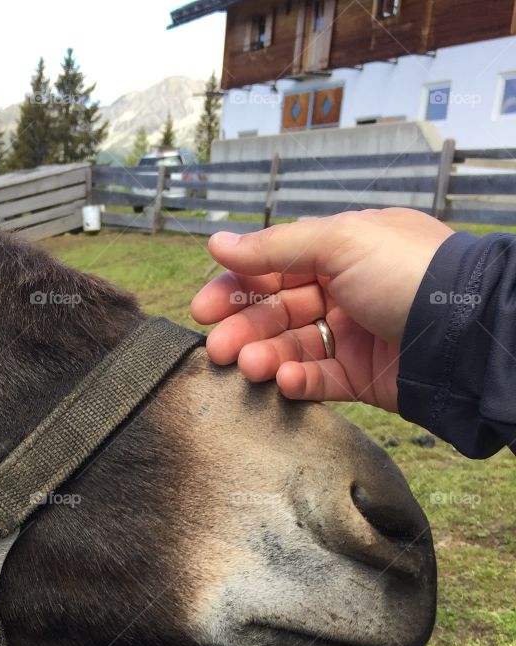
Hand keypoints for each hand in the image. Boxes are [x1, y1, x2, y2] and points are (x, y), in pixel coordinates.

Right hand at [190, 209, 453, 411]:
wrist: (462, 332)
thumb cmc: (409, 273)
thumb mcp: (340, 242)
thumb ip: (275, 246)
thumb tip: (218, 242)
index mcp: (343, 250)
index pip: (275, 266)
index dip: (237, 285)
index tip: (204, 307)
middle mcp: (346, 289)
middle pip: (278, 310)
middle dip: (244, 327)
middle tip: (216, 347)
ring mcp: (353, 333)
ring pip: (293, 347)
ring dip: (265, 356)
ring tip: (248, 365)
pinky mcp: (361, 375)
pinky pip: (318, 379)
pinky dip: (297, 381)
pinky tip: (283, 381)